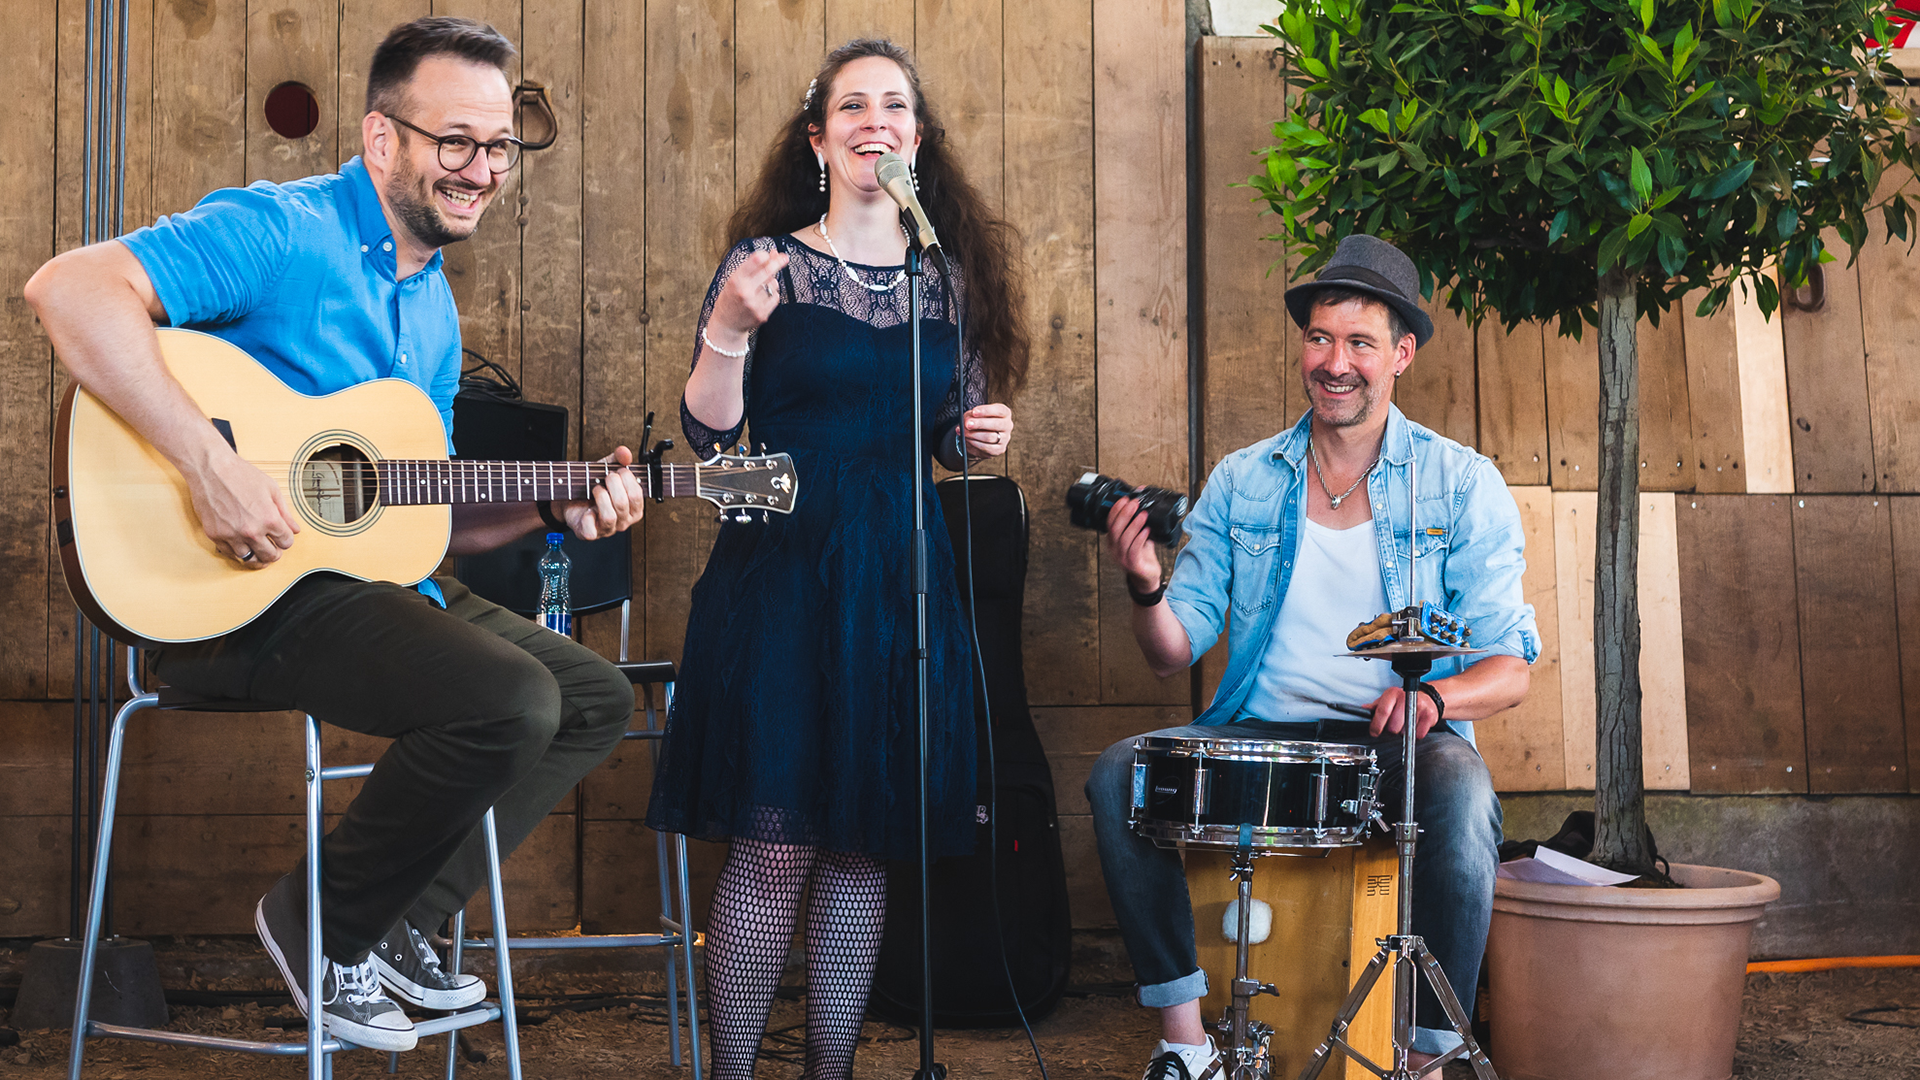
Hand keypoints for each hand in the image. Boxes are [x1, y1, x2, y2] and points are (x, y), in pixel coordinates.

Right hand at [188, 448, 300, 567]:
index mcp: (269, 519)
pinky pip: (229, 553)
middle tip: (273, 549)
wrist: (210, 468)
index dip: (286, 540)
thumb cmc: (241, 474)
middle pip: (270, 556)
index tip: (283, 537)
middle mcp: (251, 530)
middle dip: (275, 553)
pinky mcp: (214, 534)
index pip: (286, 542)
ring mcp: (231, 534)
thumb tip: (295, 530)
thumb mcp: (271, 489)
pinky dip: (237, 552)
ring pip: (249, 559)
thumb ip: (285, 513)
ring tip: (258, 549)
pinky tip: (242, 545)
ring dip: (256, 556)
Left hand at [560, 445, 645, 539]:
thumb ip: (618, 459)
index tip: (618, 470)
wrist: (569, 499)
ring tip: (595, 489)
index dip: (627, 479)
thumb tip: (625, 453)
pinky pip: (592, 531)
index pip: (636, 495)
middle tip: (606, 477)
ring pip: (610, 516)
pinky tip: (586, 509)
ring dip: (600, 497)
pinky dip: (587, 518)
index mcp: (633, 509)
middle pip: (623, 504)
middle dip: (613, 485)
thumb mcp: (606, 469)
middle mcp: (624, 522)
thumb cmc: (593, 487)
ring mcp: (607, 529)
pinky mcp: (590, 534)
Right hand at [704, 249, 789, 353]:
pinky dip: (773, 295)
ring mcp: (754, 305)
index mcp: (735, 281)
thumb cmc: (732, 297)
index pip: (755, 261)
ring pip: (774, 285)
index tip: (769, 253)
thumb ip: (753, 267)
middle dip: (778, 262)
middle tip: (784, 257)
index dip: (765, 255)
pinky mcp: (762, 315)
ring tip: (760, 288)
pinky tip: (762, 298)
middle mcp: (744, 292)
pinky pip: (775, 298)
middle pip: (768, 271)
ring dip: (772, 282)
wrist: (727, 325)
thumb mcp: (736, 280)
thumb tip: (773, 252)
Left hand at [960, 403, 1012, 457]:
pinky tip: (968, 440)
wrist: (980, 436)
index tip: (974, 411)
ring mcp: (1005, 438)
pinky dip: (975, 444)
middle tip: (967, 424)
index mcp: (1005, 413)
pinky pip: (987, 448)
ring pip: (990, 437)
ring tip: (964, 432)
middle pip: (996, 424)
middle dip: (980, 424)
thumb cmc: (979, 421)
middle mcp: (1007, 425)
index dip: (986, 410)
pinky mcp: (999, 449)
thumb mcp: (974, 414)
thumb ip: (970, 416)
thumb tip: (966, 422)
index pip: (999, 410)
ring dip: (974, 435)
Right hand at [1102, 495, 1163, 593]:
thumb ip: (1138, 522)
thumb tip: (1142, 503)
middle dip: (1125, 513)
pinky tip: (1146, 530)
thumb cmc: (1142, 555)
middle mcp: (1114, 549)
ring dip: (1134, 524)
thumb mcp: (1138, 536)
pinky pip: (1134, 550)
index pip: (1109, 523)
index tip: (1125, 499)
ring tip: (1143, 514)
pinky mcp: (1132, 565)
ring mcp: (1122, 558)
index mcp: (1112, 541)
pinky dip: (1140, 538)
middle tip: (1135, 503)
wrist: (1147, 576)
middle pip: (1115, 529)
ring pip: (1124, 539)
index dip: (1116, 510)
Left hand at [1368, 684, 1441, 738]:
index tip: (1374, 732)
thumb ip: (1375, 706)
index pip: (1382, 711)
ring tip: (1405, 723)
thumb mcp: (1388, 699)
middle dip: (1391, 730)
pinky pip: (1418, 734)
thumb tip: (1364, 709)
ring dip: (1403, 732)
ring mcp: (1419, 706)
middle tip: (1394, 725)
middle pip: (1393, 726)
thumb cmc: (1404, 700)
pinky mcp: (1429, 715)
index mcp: (1393, 694)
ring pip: (1405, 731)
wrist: (1428, 699)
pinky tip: (1414, 725)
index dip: (1377, 725)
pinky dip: (1415, 734)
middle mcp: (1406, 697)